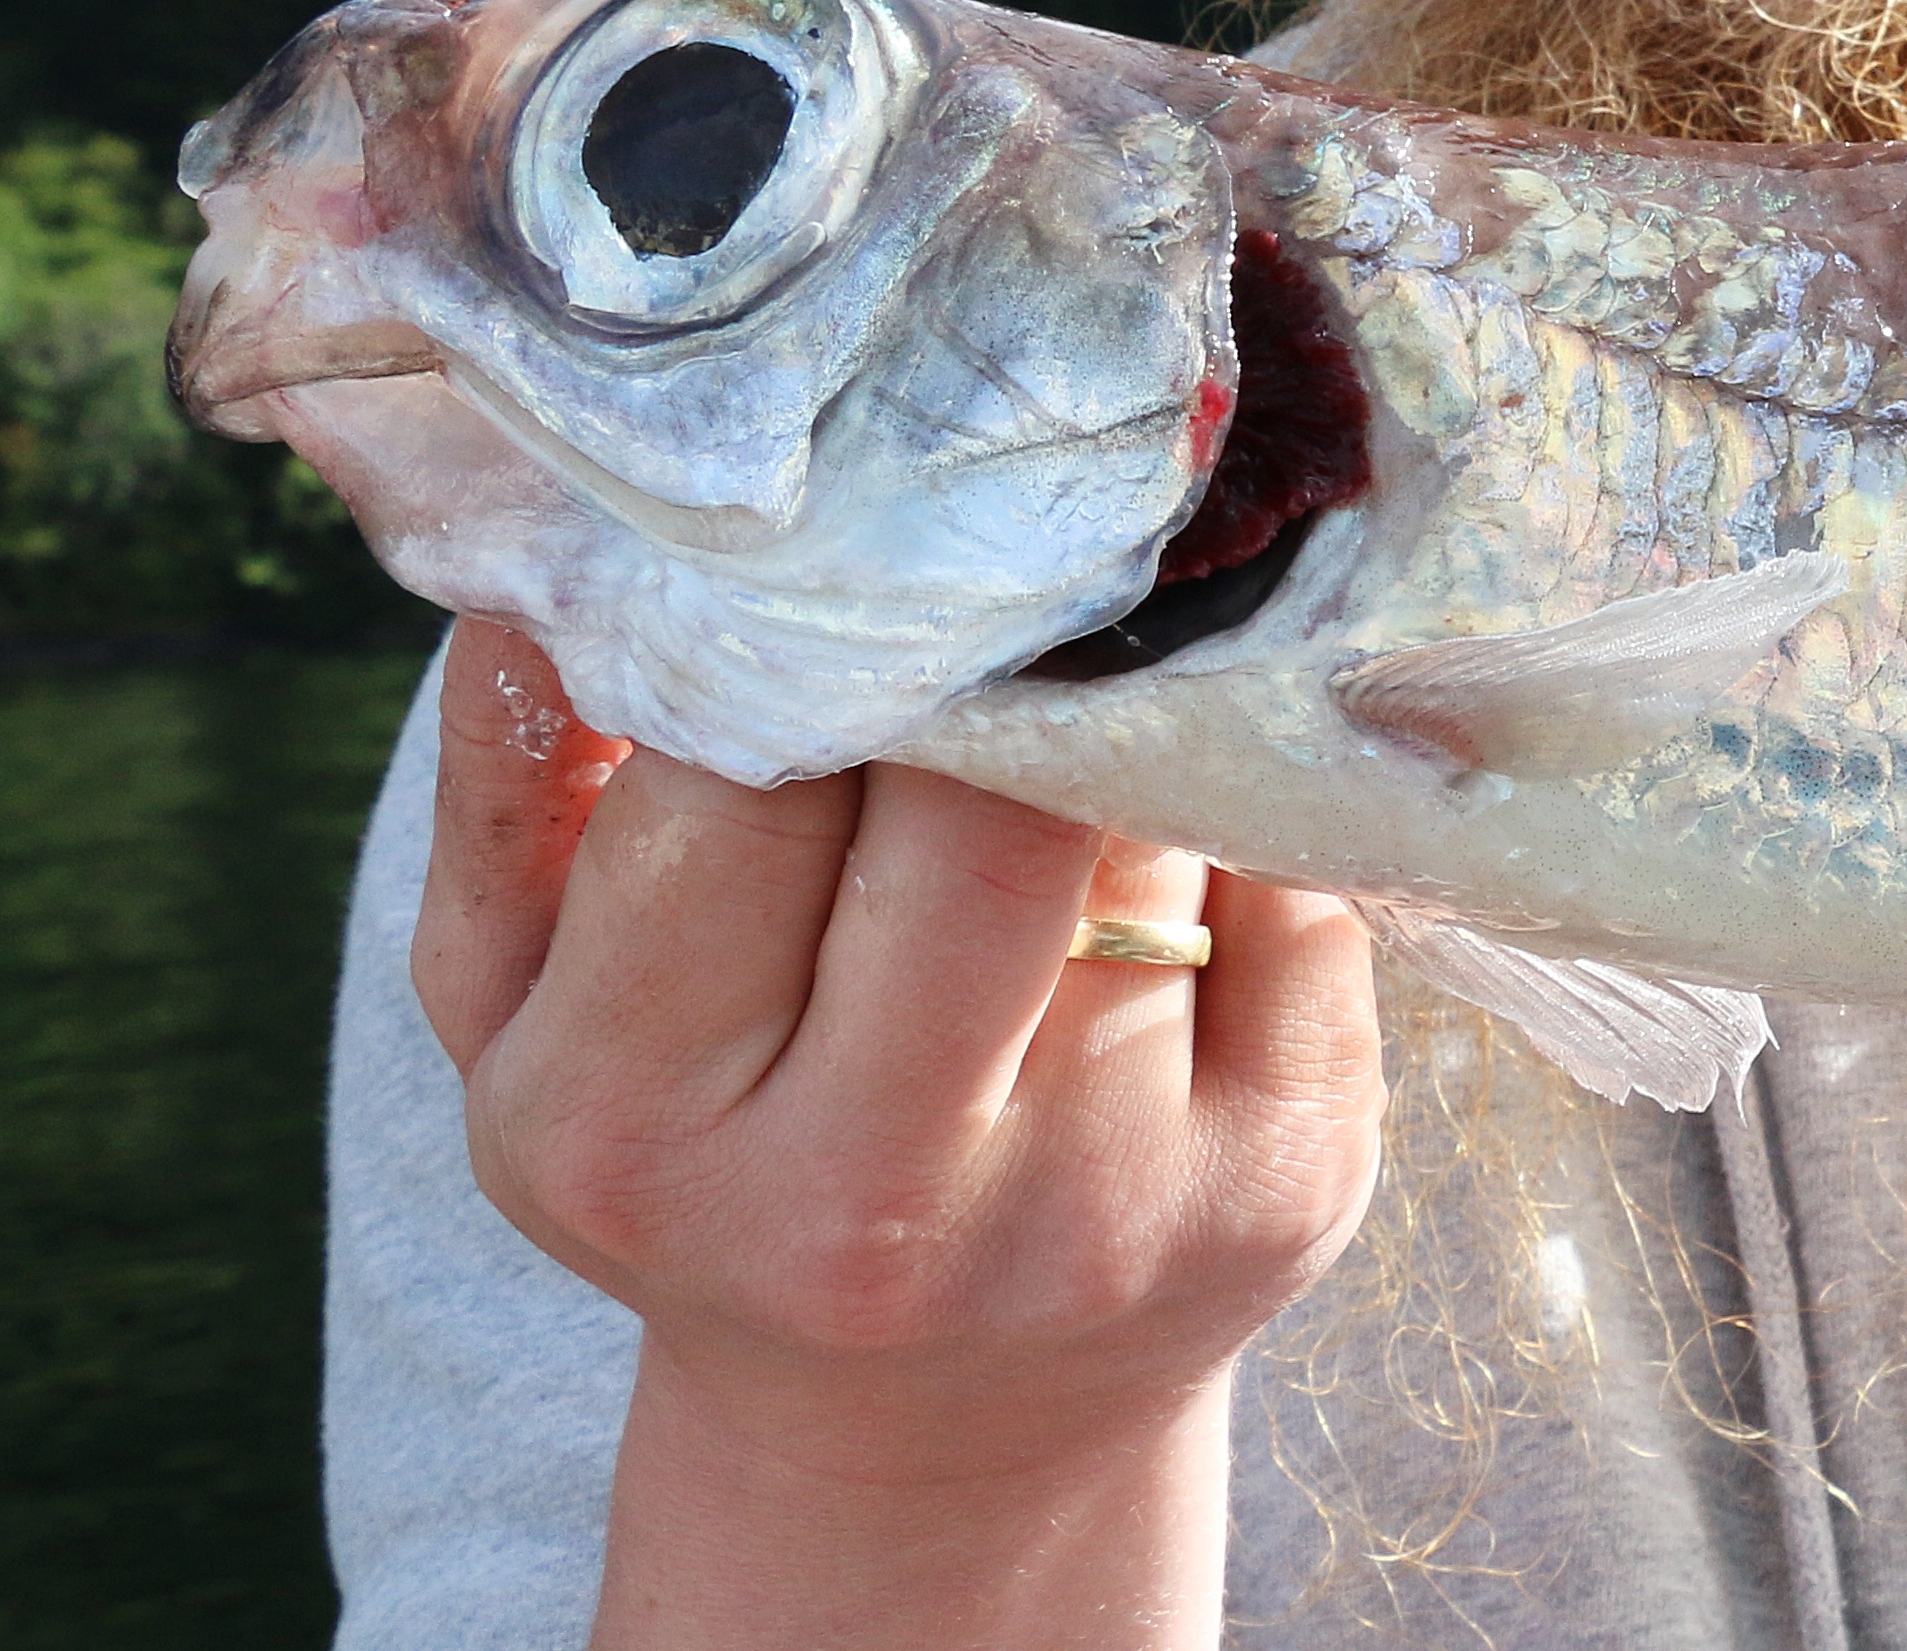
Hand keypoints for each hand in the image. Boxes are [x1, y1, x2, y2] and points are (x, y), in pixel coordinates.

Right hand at [412, 619, 1384, 1648]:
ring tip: (1101, 687)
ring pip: (1165, 831)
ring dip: (1142, 722)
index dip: (824, 637)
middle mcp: (867, 1202)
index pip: (746, 785)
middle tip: (1016, 579)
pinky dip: (1264, 813)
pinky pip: (1310, 891)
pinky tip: (1208, 807)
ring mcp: (1102, 1205)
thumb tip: (570, 546)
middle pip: (989, 812)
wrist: (920, 1433)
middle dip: (1013, 664)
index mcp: (631, 1126)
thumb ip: (521, 777)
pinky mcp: (1287, 1185)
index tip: (866, 546)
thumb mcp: (524, 1000)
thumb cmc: (704, 1149)